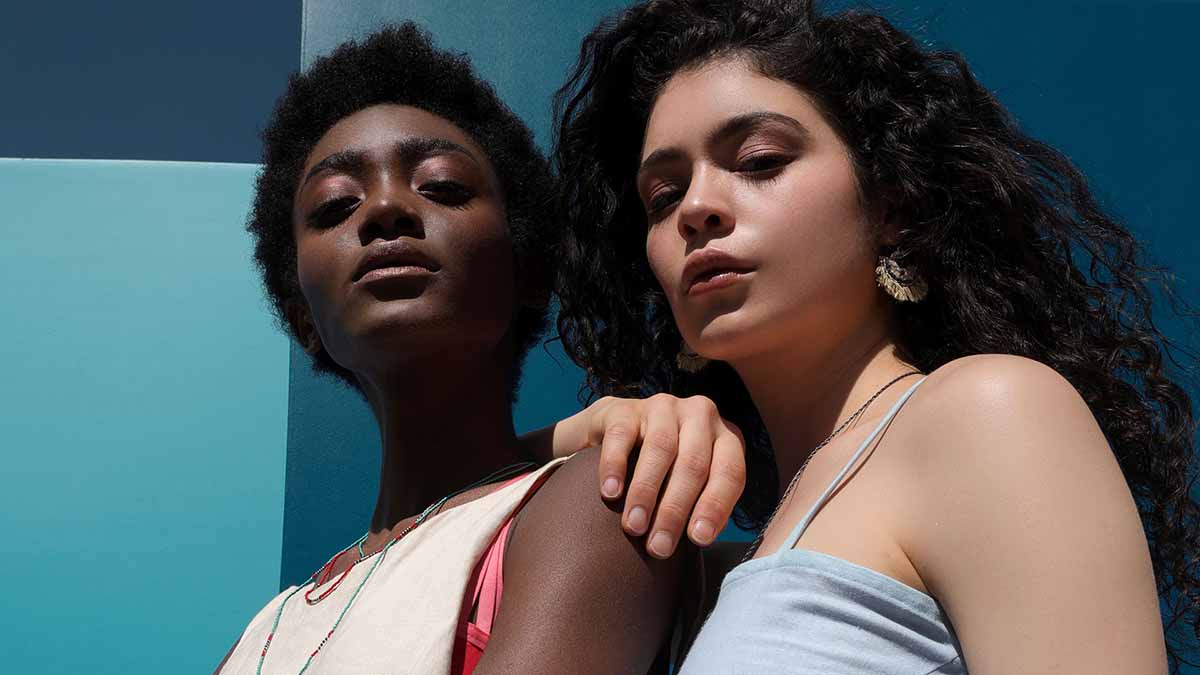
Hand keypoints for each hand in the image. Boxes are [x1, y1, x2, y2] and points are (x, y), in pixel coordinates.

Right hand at [555, 394, 745, 557]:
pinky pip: (621, 436)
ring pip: (660, 448)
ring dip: (646, 492)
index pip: (730, 473)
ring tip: (634, 526)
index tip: (698, 540)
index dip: (715, 507)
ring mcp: (664, 407)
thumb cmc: (666, 471)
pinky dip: (615, 467)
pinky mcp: (626, 408)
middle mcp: (701, 416)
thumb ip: (702, 506)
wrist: (619, 433)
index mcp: (726, 439)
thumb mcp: (694, 485)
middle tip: (659, 546)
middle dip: (675, 510)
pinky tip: (611, 494)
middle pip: (693, 464)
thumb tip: (700, 539)